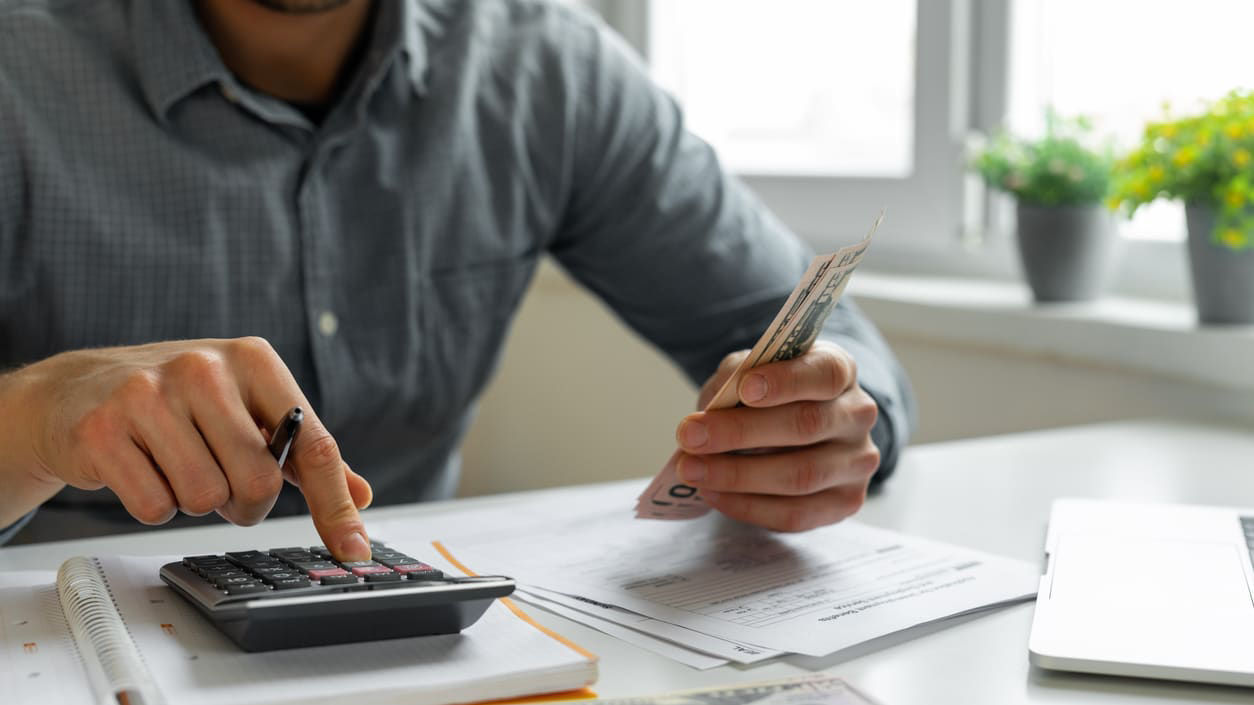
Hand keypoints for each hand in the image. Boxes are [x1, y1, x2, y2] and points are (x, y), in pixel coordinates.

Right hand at [0, 338, 373, 558]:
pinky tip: (141, 468)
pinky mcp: (103, 430)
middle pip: (259, 482)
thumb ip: (304, 453)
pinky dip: (153, 504)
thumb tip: (360, 495)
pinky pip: (154, 507)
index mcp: (254, 360)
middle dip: (244, 501)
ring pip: (206, 498)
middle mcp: (204, 368)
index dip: (335, 505)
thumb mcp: (247, 407)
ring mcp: (149, 395)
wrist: (76, 389)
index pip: (313, 445)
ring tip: (175, 465)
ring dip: (196, 501)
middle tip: (220, 479)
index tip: (353, 550)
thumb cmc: (177, 401)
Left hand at [674, 341, 879, 531]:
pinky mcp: (845, 502)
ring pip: (801, 475)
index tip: (745, 389)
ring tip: (692, 470)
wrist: (795, 429)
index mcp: (840, 370)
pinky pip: (796, 513)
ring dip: (737, 475)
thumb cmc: (769, 395)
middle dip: (741, 432)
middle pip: (806, 424)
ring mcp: (857, 462)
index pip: (825, 372)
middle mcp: (857, 415)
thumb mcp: (750, 371)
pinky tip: (714, 493)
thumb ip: (735, 378)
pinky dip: (748, 506)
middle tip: (690, 435)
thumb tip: (712, 410)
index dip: (786, 381)